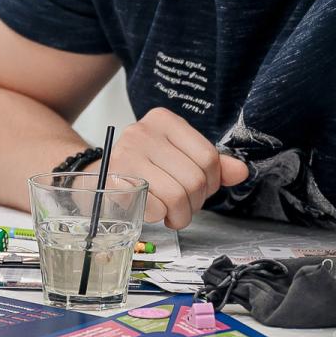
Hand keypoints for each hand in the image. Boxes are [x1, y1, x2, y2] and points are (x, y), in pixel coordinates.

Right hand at [87, 108, 248, 228]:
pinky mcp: (114, 181)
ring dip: (180, 215)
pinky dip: (158, 216)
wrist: (94, 177)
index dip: (211, 182)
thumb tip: (241, 171)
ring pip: (178, 196)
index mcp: (163, 121)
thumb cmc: (140, 168)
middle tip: (183, 205)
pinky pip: (155, 208)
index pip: (208, 157)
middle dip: (195, 202)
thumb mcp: (176, 157)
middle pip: (195, 179)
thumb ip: (210, 163)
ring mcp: (126, 155)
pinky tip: (151, 210)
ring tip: (171, 213)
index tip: (200, 188)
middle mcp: (142, 132)